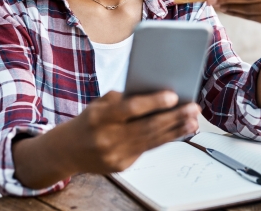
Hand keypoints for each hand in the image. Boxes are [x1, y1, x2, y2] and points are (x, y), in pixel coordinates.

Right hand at [65, 91, 198, 172]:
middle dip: (174, 117)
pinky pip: (147, 150)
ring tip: (193, 121)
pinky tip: (178, 132)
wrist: (68, 150)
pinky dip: (164, 139)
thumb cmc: (89, 121)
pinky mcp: (121, 165)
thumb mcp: (100, 104)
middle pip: (147, 127)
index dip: (153, 102)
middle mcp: (107, 137)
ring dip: (176, 130)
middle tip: (193, 108)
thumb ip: (125, 99)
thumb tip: (156, 95)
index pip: (130, 109)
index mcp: (100, 117)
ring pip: (151, 141)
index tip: (173, 95)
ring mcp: (114, 155)